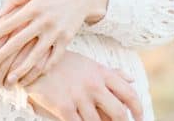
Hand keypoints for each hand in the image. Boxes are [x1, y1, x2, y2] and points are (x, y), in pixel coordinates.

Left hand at [0, 0, 107, 84]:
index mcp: (34, 7)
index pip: (9, 24)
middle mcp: (44, 20)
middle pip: (19, 41)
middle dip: (2, 54)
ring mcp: (56, 32)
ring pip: (36, 55)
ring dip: (21, 69)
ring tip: (9, 79)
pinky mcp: (67, 40)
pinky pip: (54, 59)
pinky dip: (42, 69)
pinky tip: (31, 77)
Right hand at [25, 51, 141, 120]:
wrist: (33, 59)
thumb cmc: (63, 62)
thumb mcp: (88, 63)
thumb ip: (111, 72)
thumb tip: (131, 79)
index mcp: (102, 73)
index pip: (129, 94)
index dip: (139, 110)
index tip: (140, 118)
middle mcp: (93, 85)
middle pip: (119, 113)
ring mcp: (78, 96)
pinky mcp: (63, 106)